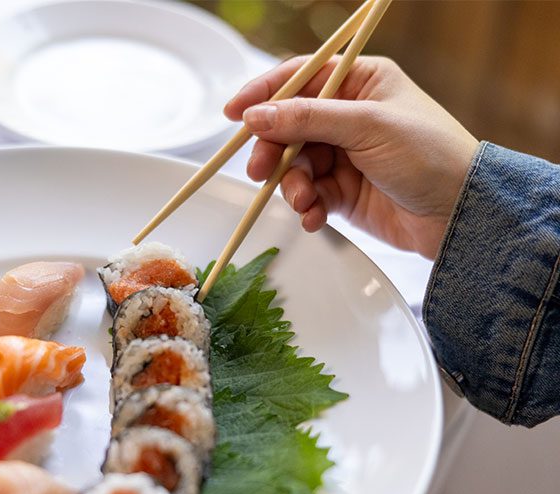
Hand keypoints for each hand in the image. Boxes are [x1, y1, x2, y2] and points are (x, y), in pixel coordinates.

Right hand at [225, 56, 478, 258]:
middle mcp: (349, 116)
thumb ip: (307, 118)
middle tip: (260, 170)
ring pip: (294, 164)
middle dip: (273, 150)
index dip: (264, 93)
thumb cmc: (431, 156)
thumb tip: (256, 115)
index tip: (234, 113)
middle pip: (289, 126)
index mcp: (361, 83)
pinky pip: (309, 193)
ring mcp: (344, 155)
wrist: (459, 214)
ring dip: (292, 184)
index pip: (300, 78)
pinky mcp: (342, 191)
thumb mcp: (367, 126)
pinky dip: (306, 206)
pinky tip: (315, 215)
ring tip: (304, 200)